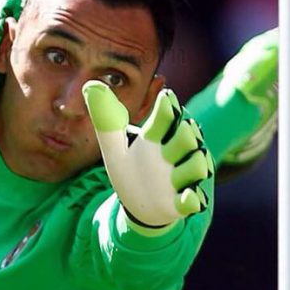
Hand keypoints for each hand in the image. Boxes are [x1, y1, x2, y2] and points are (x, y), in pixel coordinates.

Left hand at [82, 81, 210, 232]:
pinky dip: (192, 198)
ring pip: (197, 164)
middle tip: (175, 137)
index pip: (167, 115)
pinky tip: (187, 198)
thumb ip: (106, 119)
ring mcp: (181, 177)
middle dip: (185, 135)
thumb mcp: (114, 147)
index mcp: (157, 136)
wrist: (137, 205)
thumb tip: (92, 85)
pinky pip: (194, 198)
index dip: (167, 107)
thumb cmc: (130, 169)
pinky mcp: (182, 201)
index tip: (165, 97)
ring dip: (191, 166)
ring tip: (176, 172)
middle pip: (187, 136)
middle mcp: (173, 153)